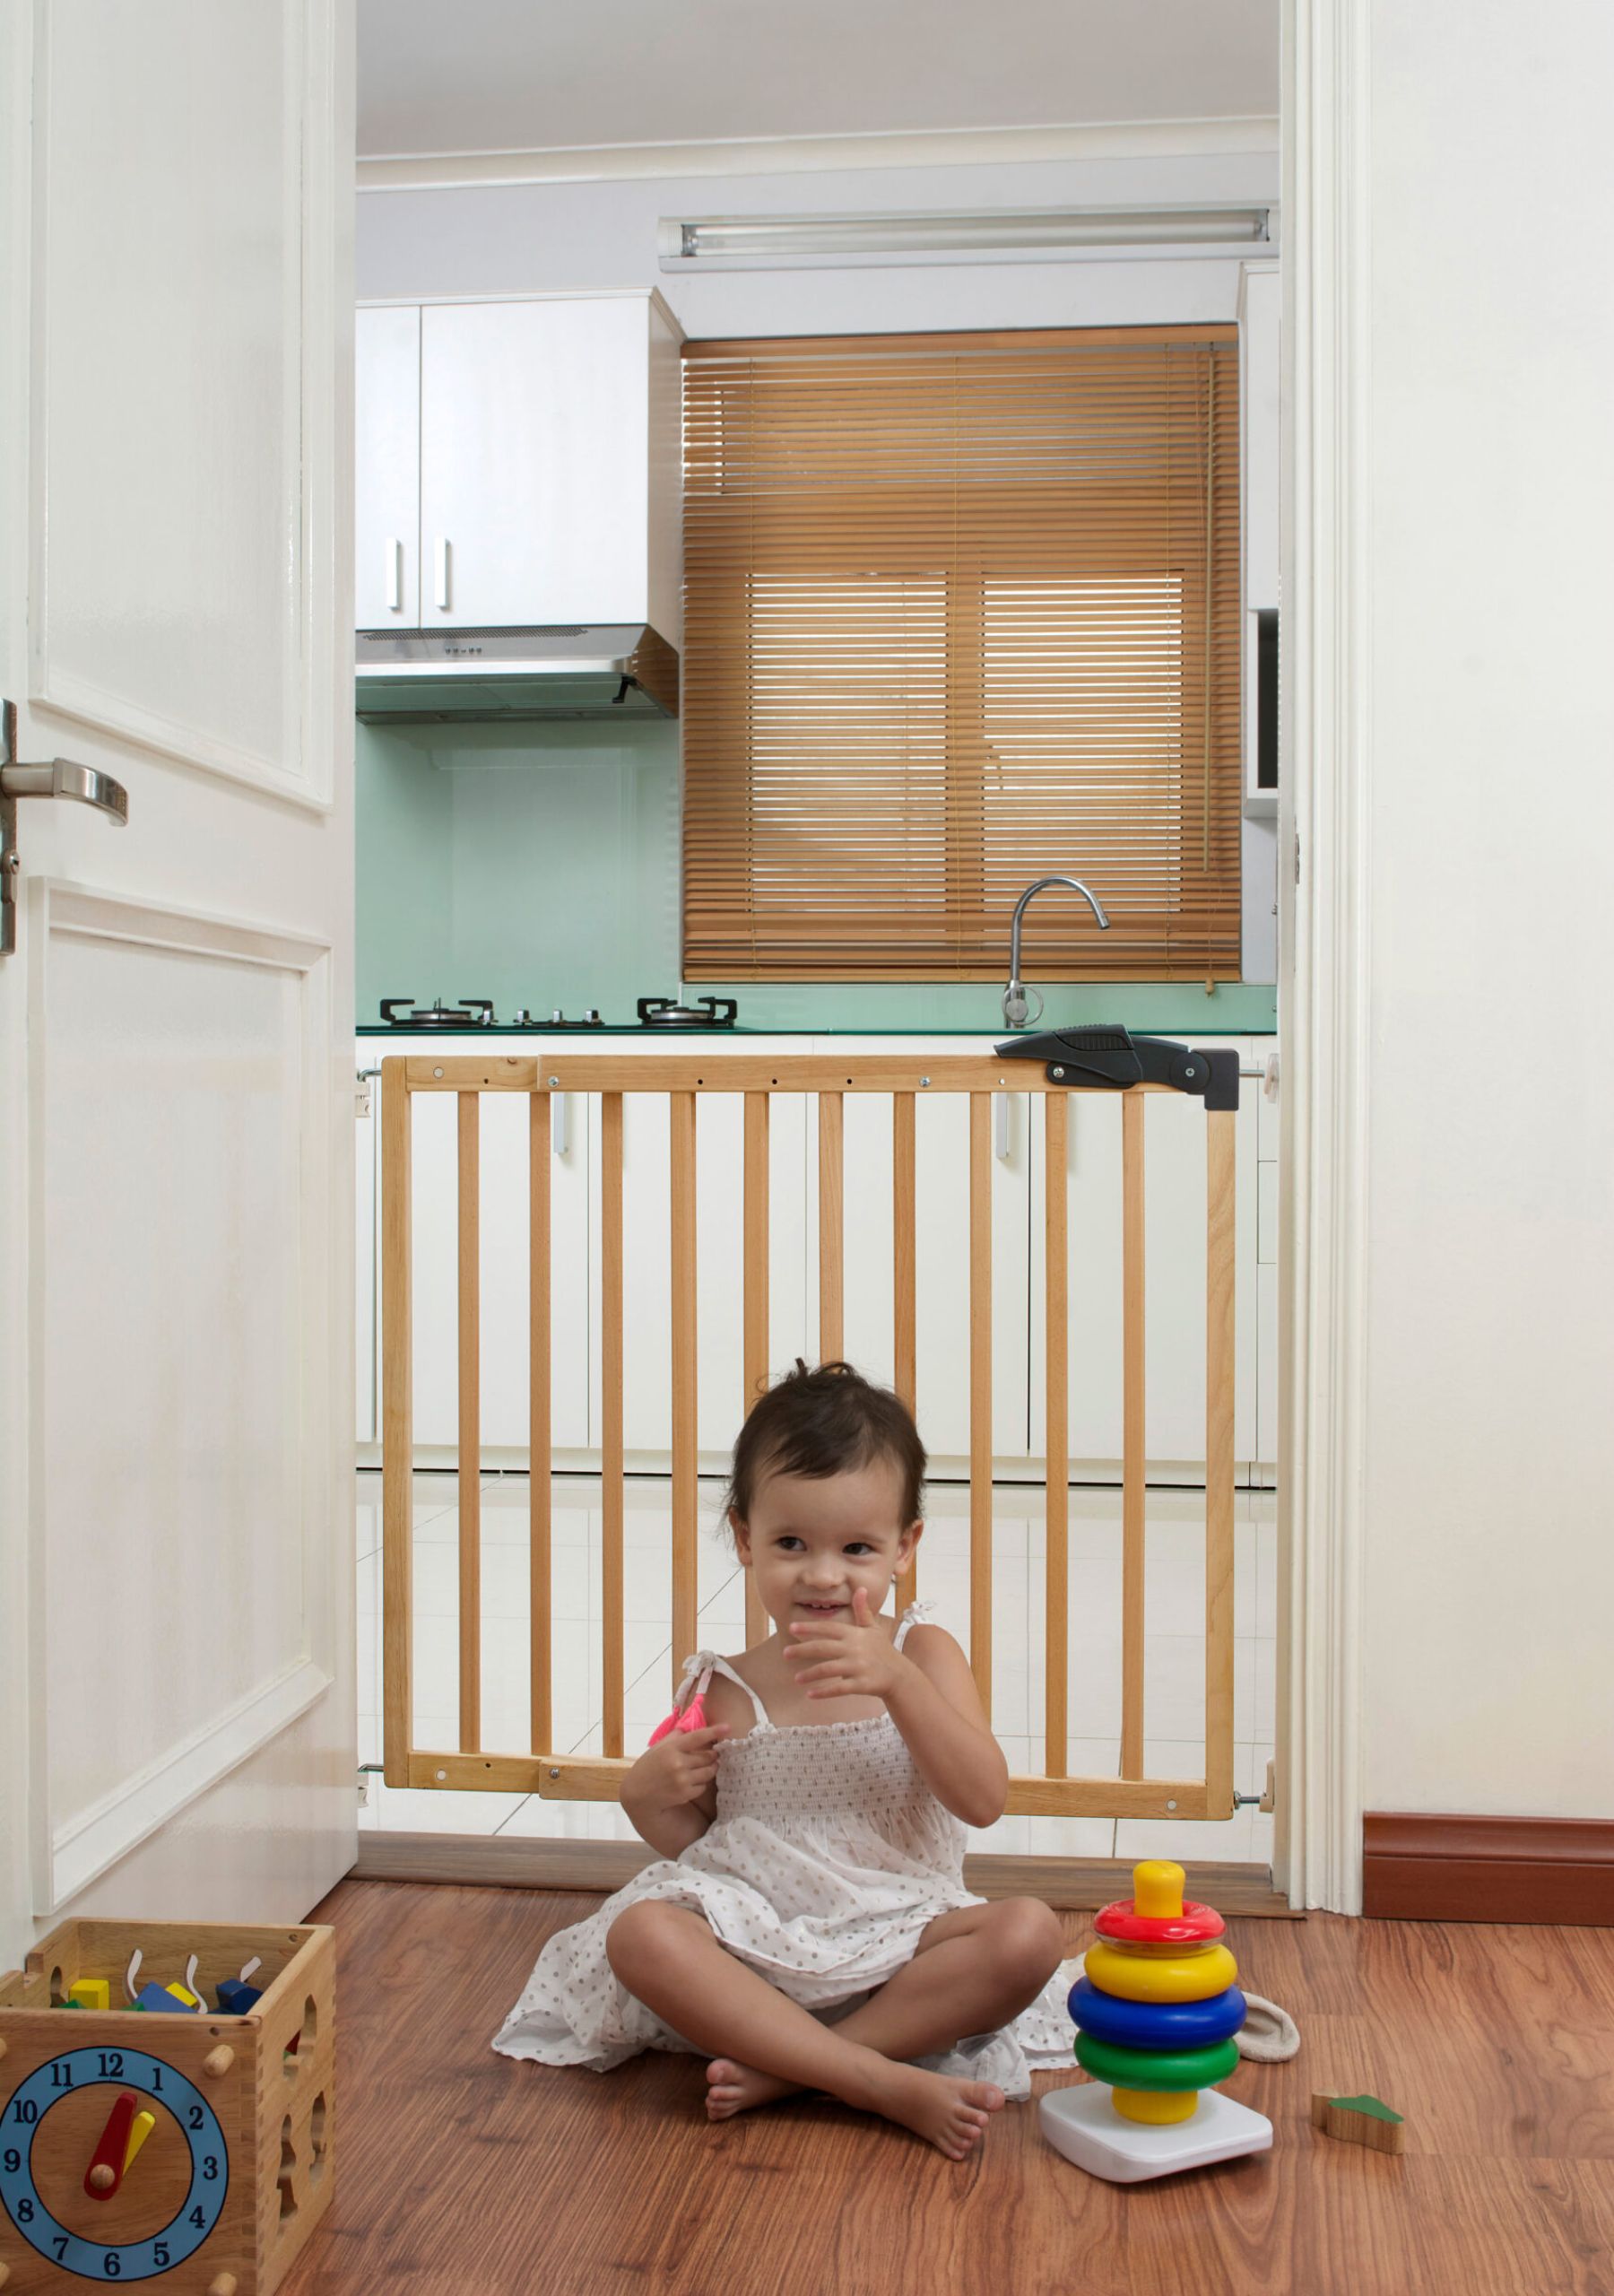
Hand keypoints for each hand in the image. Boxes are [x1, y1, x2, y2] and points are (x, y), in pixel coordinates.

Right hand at [639, 1722, 729, 1805]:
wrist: (637, 1794)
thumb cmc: (647, 1767)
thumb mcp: (657, 1748)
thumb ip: (675, 1737)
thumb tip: (690, 1725)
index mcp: (671, 1748)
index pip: (697, 1737)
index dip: (714, 1731)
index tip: (727, 1727)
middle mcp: (678, 1763)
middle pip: (707, 1756)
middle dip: (713, 1754)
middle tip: (713, 1753)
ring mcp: (682, 1780)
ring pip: (709, 1771)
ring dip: (711, 1768)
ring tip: (709, 1766)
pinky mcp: (685, 1794)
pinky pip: (703, 1786)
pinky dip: (701, 1783)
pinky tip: (693, 1780)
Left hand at [784, 1587, 906, 1701]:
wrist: (899, 1675)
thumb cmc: (882, 1650)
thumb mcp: (873, 1628)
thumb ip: (862, 1611)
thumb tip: (861, 1589)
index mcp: (855, 1634)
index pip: (828, 1628)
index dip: (810, 1627)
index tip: (792, 1627)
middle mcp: (855, 1649)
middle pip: (823, 1648)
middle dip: (802, 1650)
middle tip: (785, 1653)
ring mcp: (858, 1667)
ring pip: (828, 1669)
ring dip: (810, 1674)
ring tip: (796, 1678)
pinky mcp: (862, 1684)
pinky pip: (839, 1688)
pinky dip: (824, 1692)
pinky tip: (810, 1694)